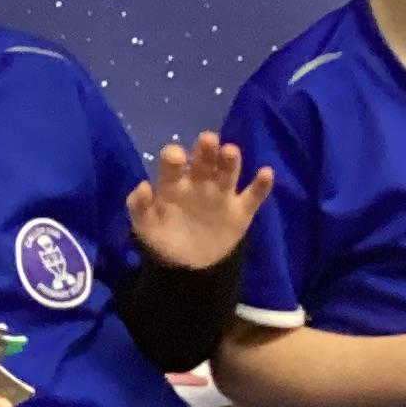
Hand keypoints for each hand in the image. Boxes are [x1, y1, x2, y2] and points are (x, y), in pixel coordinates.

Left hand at [127, 131, 275, 269]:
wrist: (189, 267)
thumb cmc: (164, 237)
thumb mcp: (146, 226)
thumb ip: (139, 207)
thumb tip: (143, 185)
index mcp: (173, 183)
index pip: (173, 164)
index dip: (174, 157)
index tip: (176, 156)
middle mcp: (199, 182)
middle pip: (203, 161)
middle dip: (205, 149)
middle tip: (208, 139)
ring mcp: (221, 194)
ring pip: (228, 172)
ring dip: (230, 161)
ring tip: (230, 151)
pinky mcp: (241, 210)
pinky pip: (253, 195)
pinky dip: (261, 185)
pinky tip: (266, 173)